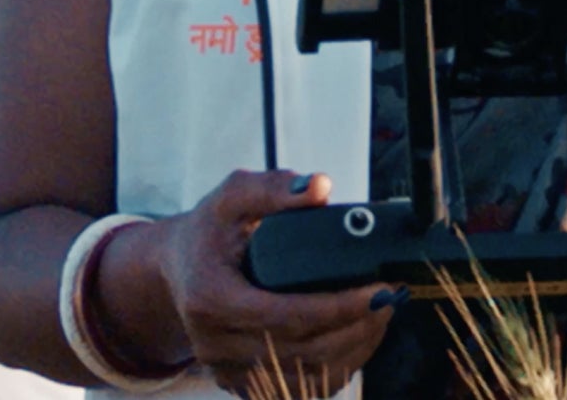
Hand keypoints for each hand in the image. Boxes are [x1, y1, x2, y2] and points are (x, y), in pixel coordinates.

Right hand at [146, 170, 396, 397]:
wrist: (177, 270)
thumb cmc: (209, 233)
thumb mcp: (233, 196)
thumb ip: (275, 188)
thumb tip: (319, 187)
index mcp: (212, 298)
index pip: (287, 316)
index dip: (340, 308)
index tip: (378, 291)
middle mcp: (215, 344)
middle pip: (303, 352)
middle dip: (357, 329)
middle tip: (390, 300)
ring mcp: (226, 371)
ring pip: (305, 378)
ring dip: (353, 352)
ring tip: (380, 318)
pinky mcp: (239, 384)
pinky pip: (296, 388)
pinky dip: (333, 370)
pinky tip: (355, 342)